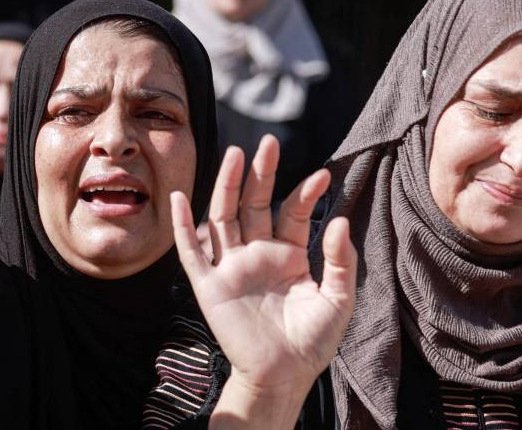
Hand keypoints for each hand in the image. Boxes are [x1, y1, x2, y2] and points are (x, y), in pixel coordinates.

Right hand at [172, 135, 355, 425]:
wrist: (284, 378)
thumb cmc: (313, 341)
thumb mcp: (338, 298)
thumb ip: (342, 260)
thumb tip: (341, 219)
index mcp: (288, 253)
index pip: (292, 212)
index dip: (305, 193)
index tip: (324, 177)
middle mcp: (257, 253)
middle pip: (254, 203)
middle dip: (261, 173)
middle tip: (269, 143)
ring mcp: (231, 266)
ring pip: (224, 216)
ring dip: (227, 185)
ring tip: (236, 153)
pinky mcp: (210, 285)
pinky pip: (192, 251)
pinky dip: (182, 225)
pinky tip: (179, 199)